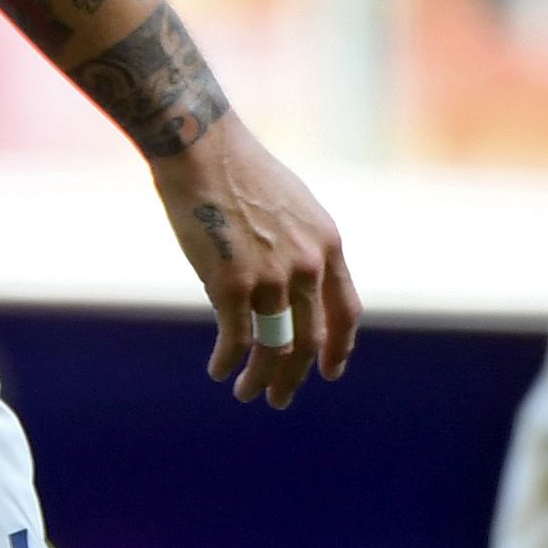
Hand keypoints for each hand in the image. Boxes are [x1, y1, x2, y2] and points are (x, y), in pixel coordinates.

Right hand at [155, 122, 358, 408]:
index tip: (330, 371)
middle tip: (280, 397)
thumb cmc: (239, 171)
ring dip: (260, 379)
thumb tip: (293, 284)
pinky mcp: (233, 285)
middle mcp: (307, 266)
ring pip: (275, 349)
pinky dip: (227, 362)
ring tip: (246, 393)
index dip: (340, 347)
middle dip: (295, 377)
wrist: (203, 149)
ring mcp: (272, 277)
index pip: (345, 312)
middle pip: (311, 340)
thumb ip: (301, 246)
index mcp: (327, 244)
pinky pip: (236, 340)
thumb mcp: (292, 206)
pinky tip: (219, 370)